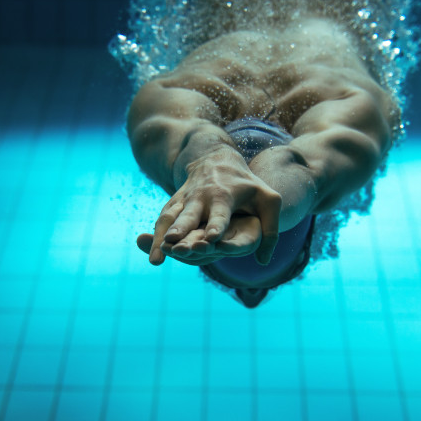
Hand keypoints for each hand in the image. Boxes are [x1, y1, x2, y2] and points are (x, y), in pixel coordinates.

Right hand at [141, 146, 281, 265]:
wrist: (217, 159)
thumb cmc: (248, 185)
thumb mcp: (268, 200)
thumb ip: (271, 229)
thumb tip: (264, 261)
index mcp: (225, 196)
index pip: (220, 214)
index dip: (216, 225)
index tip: (212, 238)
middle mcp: (202, 197)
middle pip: (189, 215)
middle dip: (182, 229)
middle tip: (173, 244)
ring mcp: (185, 199)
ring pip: (171, 218)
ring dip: (162, 236)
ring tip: (156, 258)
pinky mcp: (175, 203)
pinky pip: (163, 219)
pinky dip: (154, 235)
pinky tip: (149, 252)